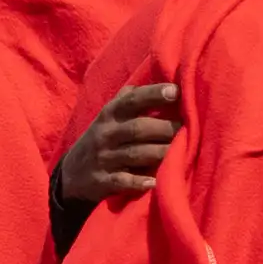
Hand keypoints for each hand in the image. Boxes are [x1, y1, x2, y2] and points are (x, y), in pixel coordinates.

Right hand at [60, 84, 179, 203]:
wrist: (72, 173)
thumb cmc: (103, 138)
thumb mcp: (109, 116)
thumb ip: (130, 99)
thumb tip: (164, 81)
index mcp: (109, 114)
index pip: (131, 100)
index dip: (153, 94)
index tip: (175, 91)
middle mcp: (106, 134)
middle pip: (138, 128)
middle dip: (165, 129)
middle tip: (190, 130)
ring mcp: (104, 158)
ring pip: (134, 154)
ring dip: (160, 153)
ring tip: (184, 153)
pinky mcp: (103, 181)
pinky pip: (122, 181)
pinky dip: (138, 182)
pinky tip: (154, 182)